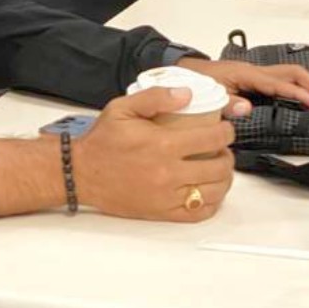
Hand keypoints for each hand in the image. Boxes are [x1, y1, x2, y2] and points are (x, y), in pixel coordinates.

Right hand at [72, 87, 236, 221]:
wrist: (81, 173)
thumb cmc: (103, 141)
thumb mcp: (123, 107)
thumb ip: (156, 97)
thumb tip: (187, 94)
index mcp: (162, 145)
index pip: (212, 139)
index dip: (226, 133)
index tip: (225, 129)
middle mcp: (168, 173)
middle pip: (218, 168)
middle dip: (227, 156)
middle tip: (222, 149)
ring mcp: (166, 196)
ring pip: (213, 193)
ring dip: (223, 179)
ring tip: (218, 169)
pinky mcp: (162, 213)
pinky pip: (198, 214)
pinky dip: (211, 203)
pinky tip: (208, 191)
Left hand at [177, 56, 308, 108]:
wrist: (184, 71)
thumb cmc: (196, 82)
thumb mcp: (208, 94)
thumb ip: (226, 102)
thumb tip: (247, 108)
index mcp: (246, 74)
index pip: (279, 83)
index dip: (299, 93)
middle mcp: (255, 71)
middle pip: (291, 73)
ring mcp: (256, 74)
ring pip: (289, 75)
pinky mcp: (255, 80)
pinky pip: (282, 80)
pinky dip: (298, 86)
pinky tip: (307, 95)